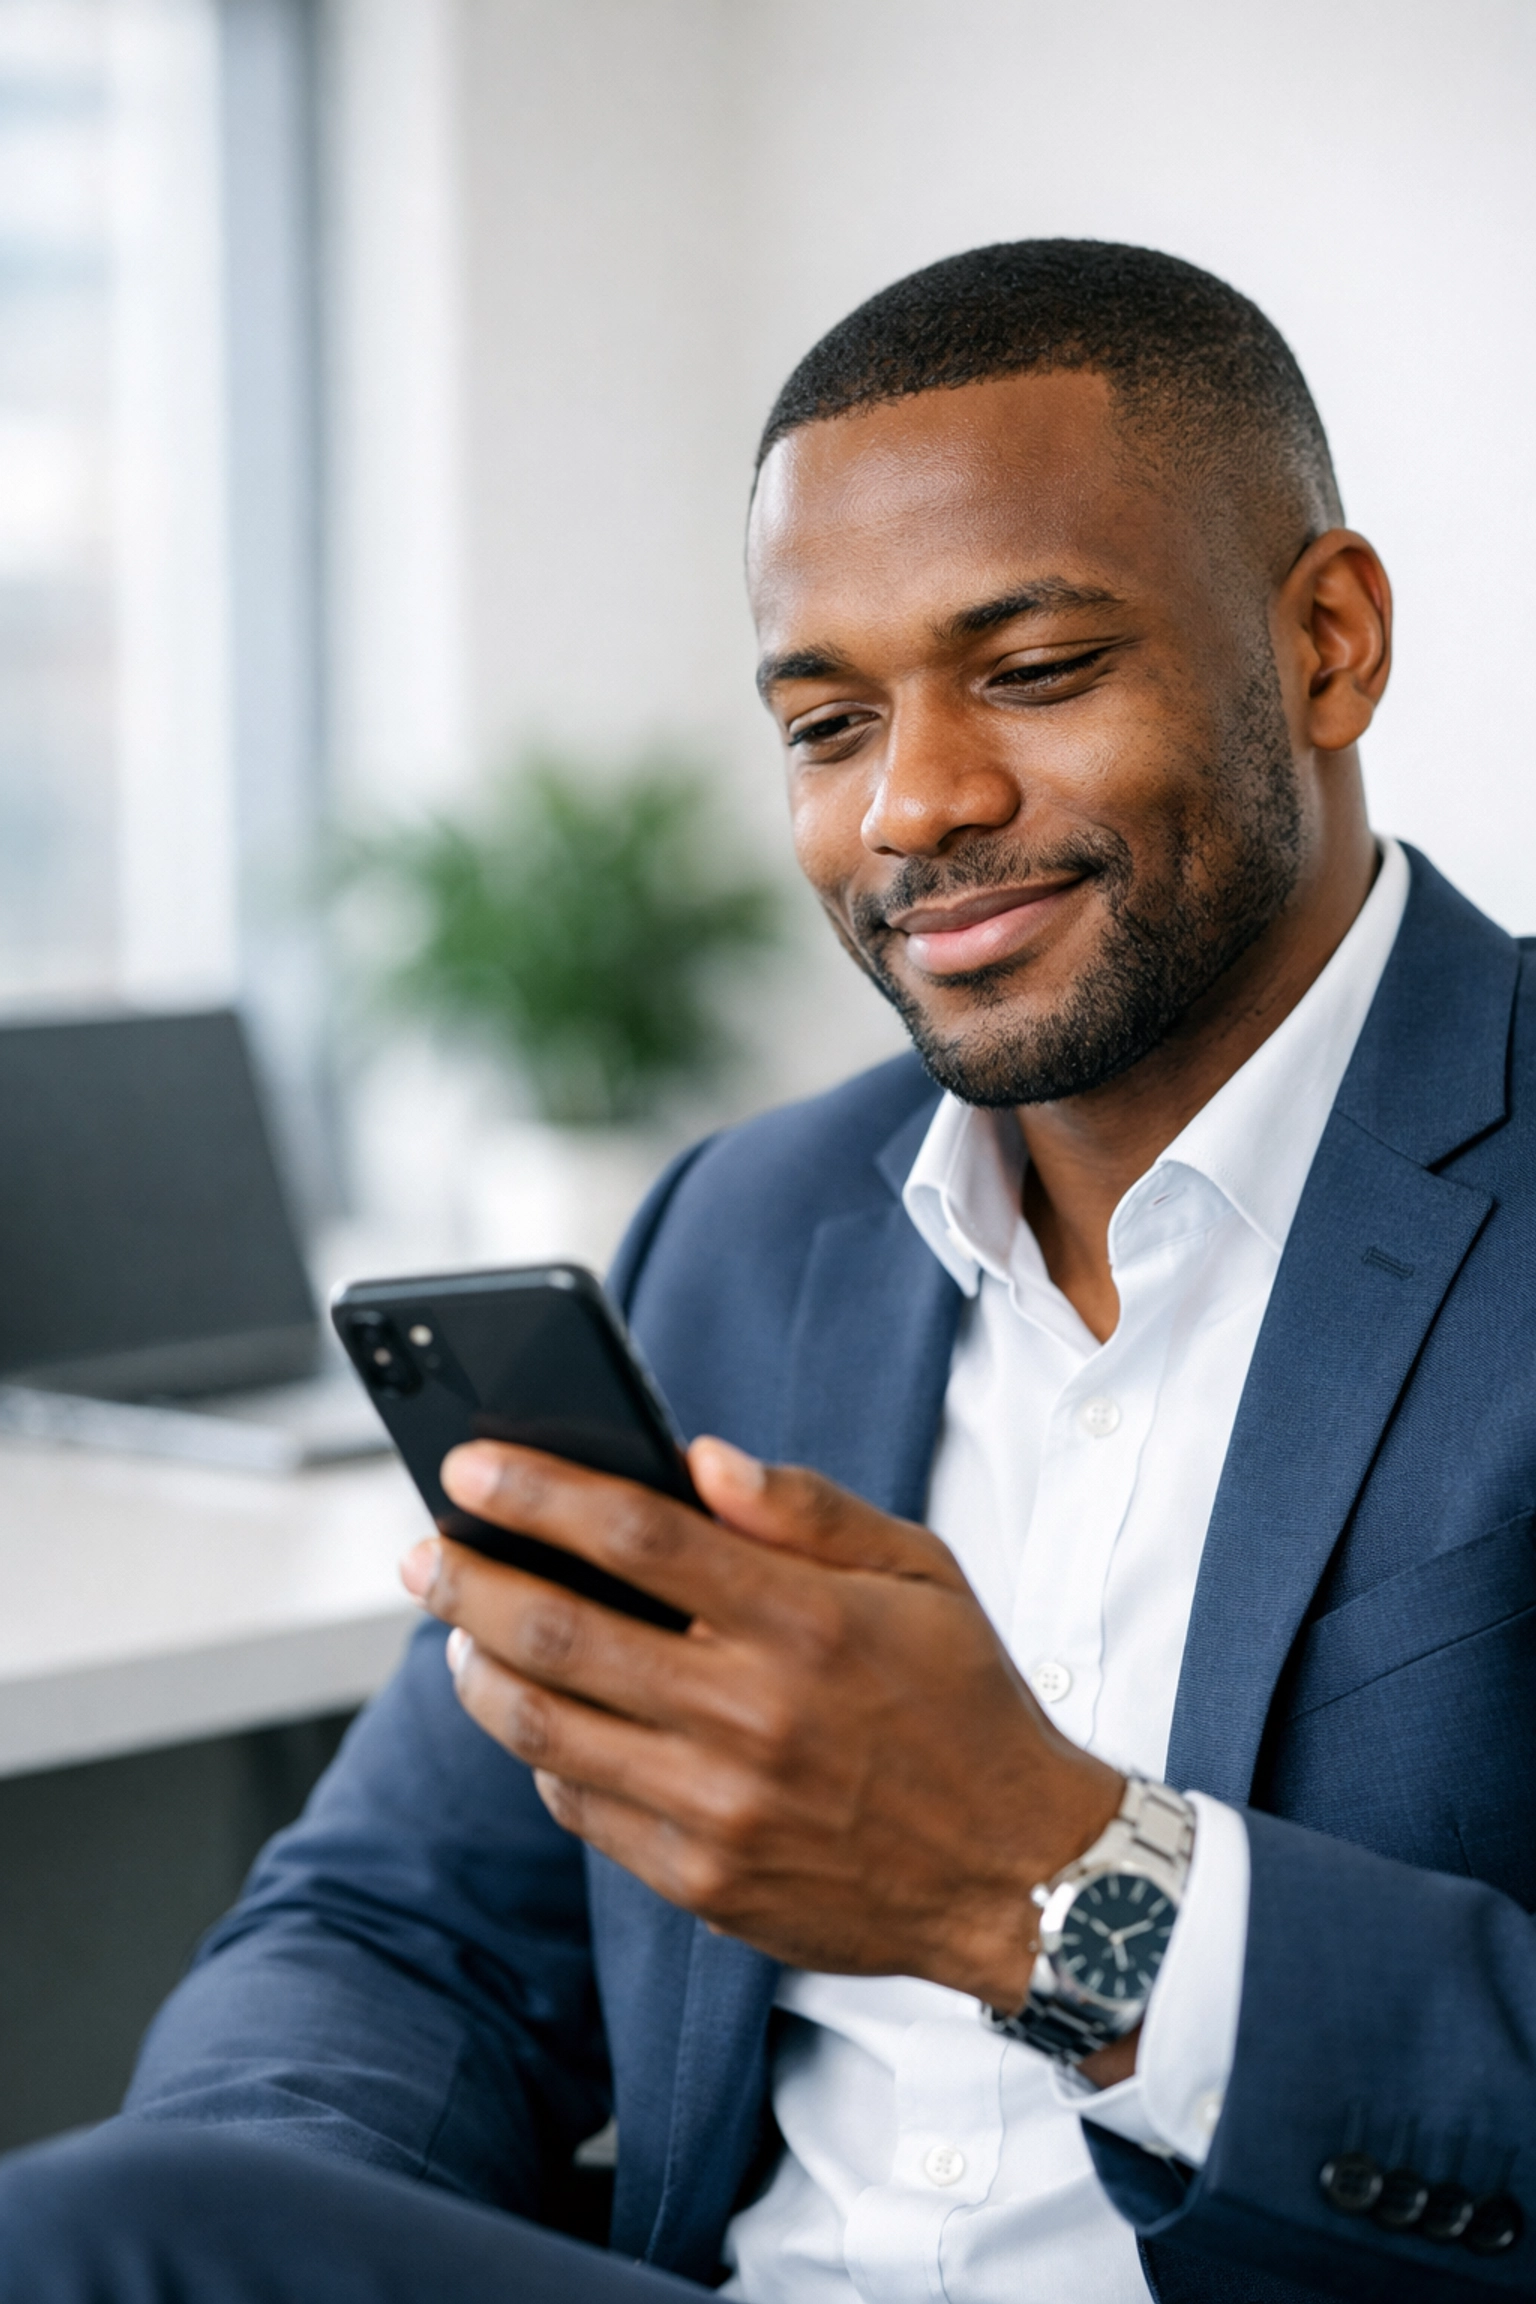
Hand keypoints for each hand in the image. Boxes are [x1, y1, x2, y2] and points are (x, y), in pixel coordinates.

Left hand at [400, 1437, 1123, 2011]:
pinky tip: (539, 1714)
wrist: (1021, 1876)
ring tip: (458, 1630)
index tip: (468, 1465)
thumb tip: (699, 1454)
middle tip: (421, 1552)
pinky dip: (542, 1752)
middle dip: (466, 1579)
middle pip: (558, 1630)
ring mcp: (718, 1810)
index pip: (635, 1534)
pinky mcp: (703, 1884)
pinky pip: (581, 1808)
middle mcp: (750, 1715)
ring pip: (544, 1728)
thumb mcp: (922, 1573)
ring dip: (478, 1669)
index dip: (536, 1492)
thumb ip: (807, 1510)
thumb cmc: (965, 1702)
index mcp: (803, 1621)